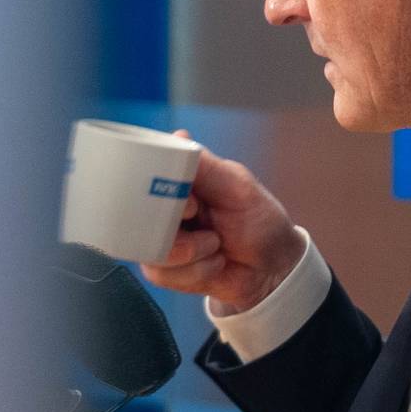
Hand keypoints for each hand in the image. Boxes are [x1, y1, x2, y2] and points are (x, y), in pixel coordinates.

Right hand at [140, 131, 300, 313]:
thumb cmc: (260, 220)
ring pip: (148, 249)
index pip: (144, 176)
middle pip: (138, 216)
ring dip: (191, 253)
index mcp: (179, 180)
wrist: (272, 265)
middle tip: (208, 230)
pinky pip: (158, 273)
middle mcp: (164, 207)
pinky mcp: (163, 268)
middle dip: (178, 231)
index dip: (161, 194)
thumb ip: (206, 166)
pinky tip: (213, 262)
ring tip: (216, 244)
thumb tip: (178, 138)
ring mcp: (160, 238)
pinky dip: (194, 272)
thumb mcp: (238, 187)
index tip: (191, 206)